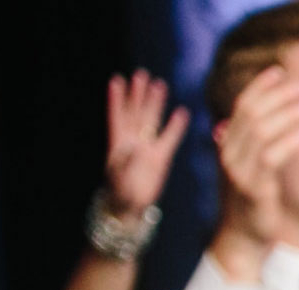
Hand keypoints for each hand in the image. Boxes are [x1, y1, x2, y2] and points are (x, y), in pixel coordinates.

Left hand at [102, 71, 189, 218]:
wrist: (130, 207)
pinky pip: (170, 139)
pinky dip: (175, 126)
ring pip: (152, 120)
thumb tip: (135, 148)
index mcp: (118, 143)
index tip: (116, 80)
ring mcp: (147, 147)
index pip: (117, 116)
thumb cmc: (120, 193)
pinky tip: (182, 112)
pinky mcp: (161, 157)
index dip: (116, 99)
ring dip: (155, 103)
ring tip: (160, 84)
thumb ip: (126, 163)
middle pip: (136, 112)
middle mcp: (132, 140)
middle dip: (138, 93)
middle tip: (141, 74)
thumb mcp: (119, 178)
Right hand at [213, 66, 298, 247]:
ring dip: (287, 114)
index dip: (260, 86)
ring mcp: (238, 171)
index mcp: (226, 145)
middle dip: (278, 96)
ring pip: (261, 131)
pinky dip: (289, 142)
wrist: (242, 240)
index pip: (241, 106)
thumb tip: (232, 123)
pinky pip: (271, 158)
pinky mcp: (253, 189)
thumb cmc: (250, 203)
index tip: (280, 71)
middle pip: (251, 113)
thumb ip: (243, 146)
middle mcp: (228, 154)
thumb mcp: (245, 169)